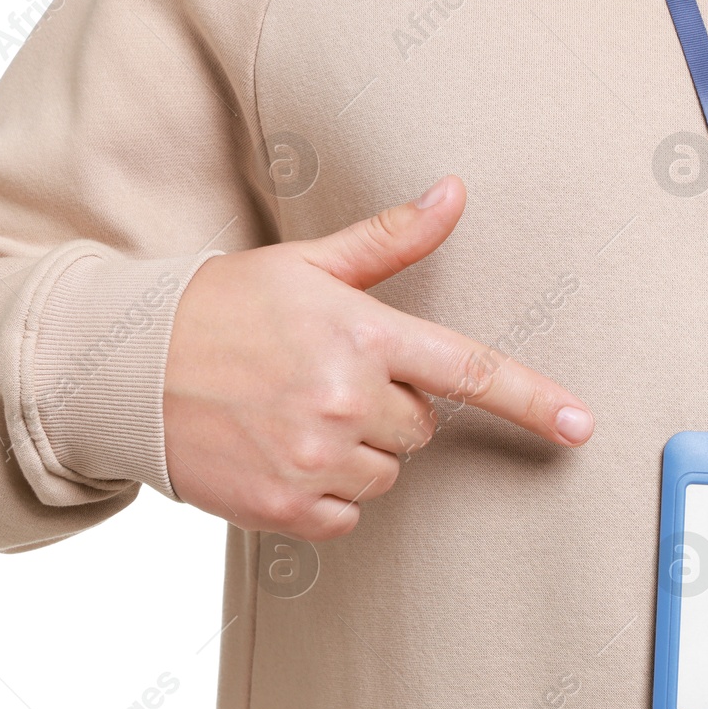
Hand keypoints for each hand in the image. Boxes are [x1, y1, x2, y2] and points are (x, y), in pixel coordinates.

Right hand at [163, 176, 593, 539]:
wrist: (126, 369)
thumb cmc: (221, 307)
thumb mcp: (306, 263)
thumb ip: (391, 240)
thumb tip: (454, 193)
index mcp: (361, 333)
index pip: (468, 371)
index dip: (533, 400)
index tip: (581, 426)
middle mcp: (345, 399)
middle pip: (421, 427)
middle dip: (389, 407)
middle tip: (325, 380)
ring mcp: (315, 457)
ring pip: (387, 473)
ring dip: (357, 452)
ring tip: (294, 415)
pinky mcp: (286, 506)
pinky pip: (347, 515)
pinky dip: (325, 494)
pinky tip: (281, 454)